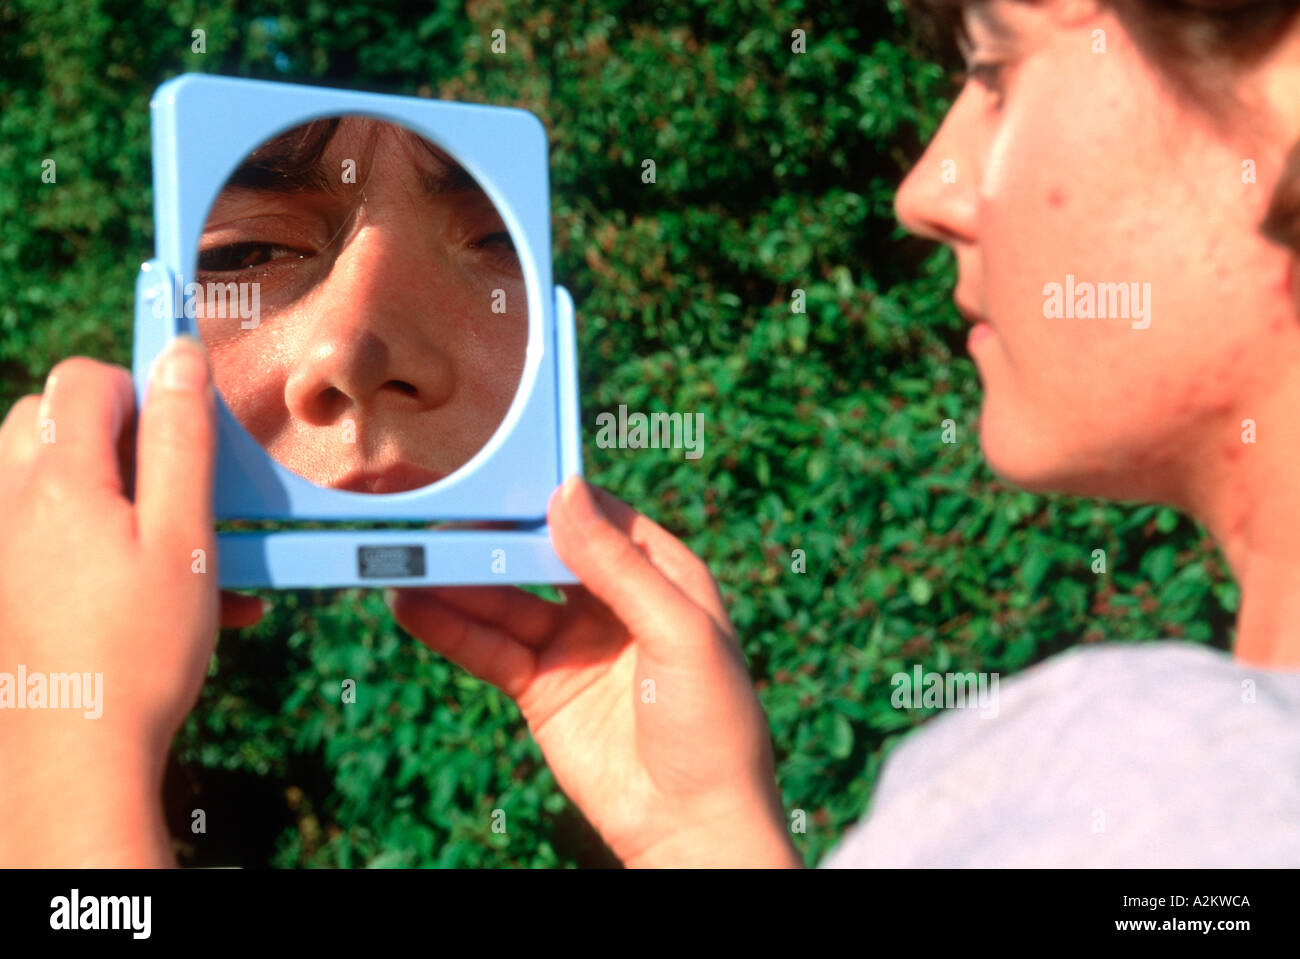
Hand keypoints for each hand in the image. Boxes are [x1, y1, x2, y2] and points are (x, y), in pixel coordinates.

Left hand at [0, 340, 261, 865]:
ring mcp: (4, 547)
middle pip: (53, 421)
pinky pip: (48, 535)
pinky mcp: (8, 586)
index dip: (139, 385)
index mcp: (59, 481)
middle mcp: (13, 504)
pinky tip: (158, 595)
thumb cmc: (139, 648)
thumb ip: (182, 440)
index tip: (188, 418)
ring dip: (116, 491)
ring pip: (51, 479)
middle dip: (122, 436)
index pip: (83, 381)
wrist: (75, 752)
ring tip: (177, 545)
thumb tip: (179, 358)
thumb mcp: (184, 537)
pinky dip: (100, 543)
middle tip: (179, 483)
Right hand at [389, 476, 800, 866]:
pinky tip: (410, 604)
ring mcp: (573, 644)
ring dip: (457, 577)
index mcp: (662, 575)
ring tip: (404, 552)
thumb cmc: (712, 725)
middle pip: (542, 553)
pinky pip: (489, 647)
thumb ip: (619, 566)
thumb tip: (566, 494)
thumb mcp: (679, 632)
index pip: (598, 516)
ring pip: (506, 598)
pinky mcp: (540, 688)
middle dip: (491, 531)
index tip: (498, 467)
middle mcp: (614, 602)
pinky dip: (449, 627)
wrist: (691, 826)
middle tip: (434, 503)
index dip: (551, 493)